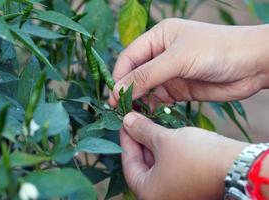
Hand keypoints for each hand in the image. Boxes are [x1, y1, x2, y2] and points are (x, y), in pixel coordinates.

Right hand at [109, 19, 268, 105]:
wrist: (252, 65)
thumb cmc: (216, 50)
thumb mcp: (177, 59)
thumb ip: (147, 75)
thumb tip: (119, 90)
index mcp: (158, 37)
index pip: (129, 57)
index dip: (119, 76)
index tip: (113, 96)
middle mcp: (161, 55)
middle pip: (135, 74)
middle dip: (127, 91)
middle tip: (120, 110)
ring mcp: (170, 73)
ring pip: (145, 89)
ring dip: (139, 101)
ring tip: (132, 115)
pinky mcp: (179, 89)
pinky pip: (159, 99)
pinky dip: (152, 107)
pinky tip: (149, 114)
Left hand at [121, 112, 248, 199]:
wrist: (239, 167)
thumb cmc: (196, 156)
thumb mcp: (165, 140)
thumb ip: (142, 130)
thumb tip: (126, 120)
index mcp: (148, 194)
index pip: (128, 163)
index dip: (126, 139)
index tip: (125, 122)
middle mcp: (160, 198)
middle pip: (142, 166)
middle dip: (139, 141)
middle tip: (137, 121)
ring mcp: (176, 194)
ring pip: (157, 166)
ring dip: (153, 145)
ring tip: (150, 125)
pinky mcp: (188, 188)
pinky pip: (170, 169)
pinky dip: (166, 153)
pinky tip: (165, 136)